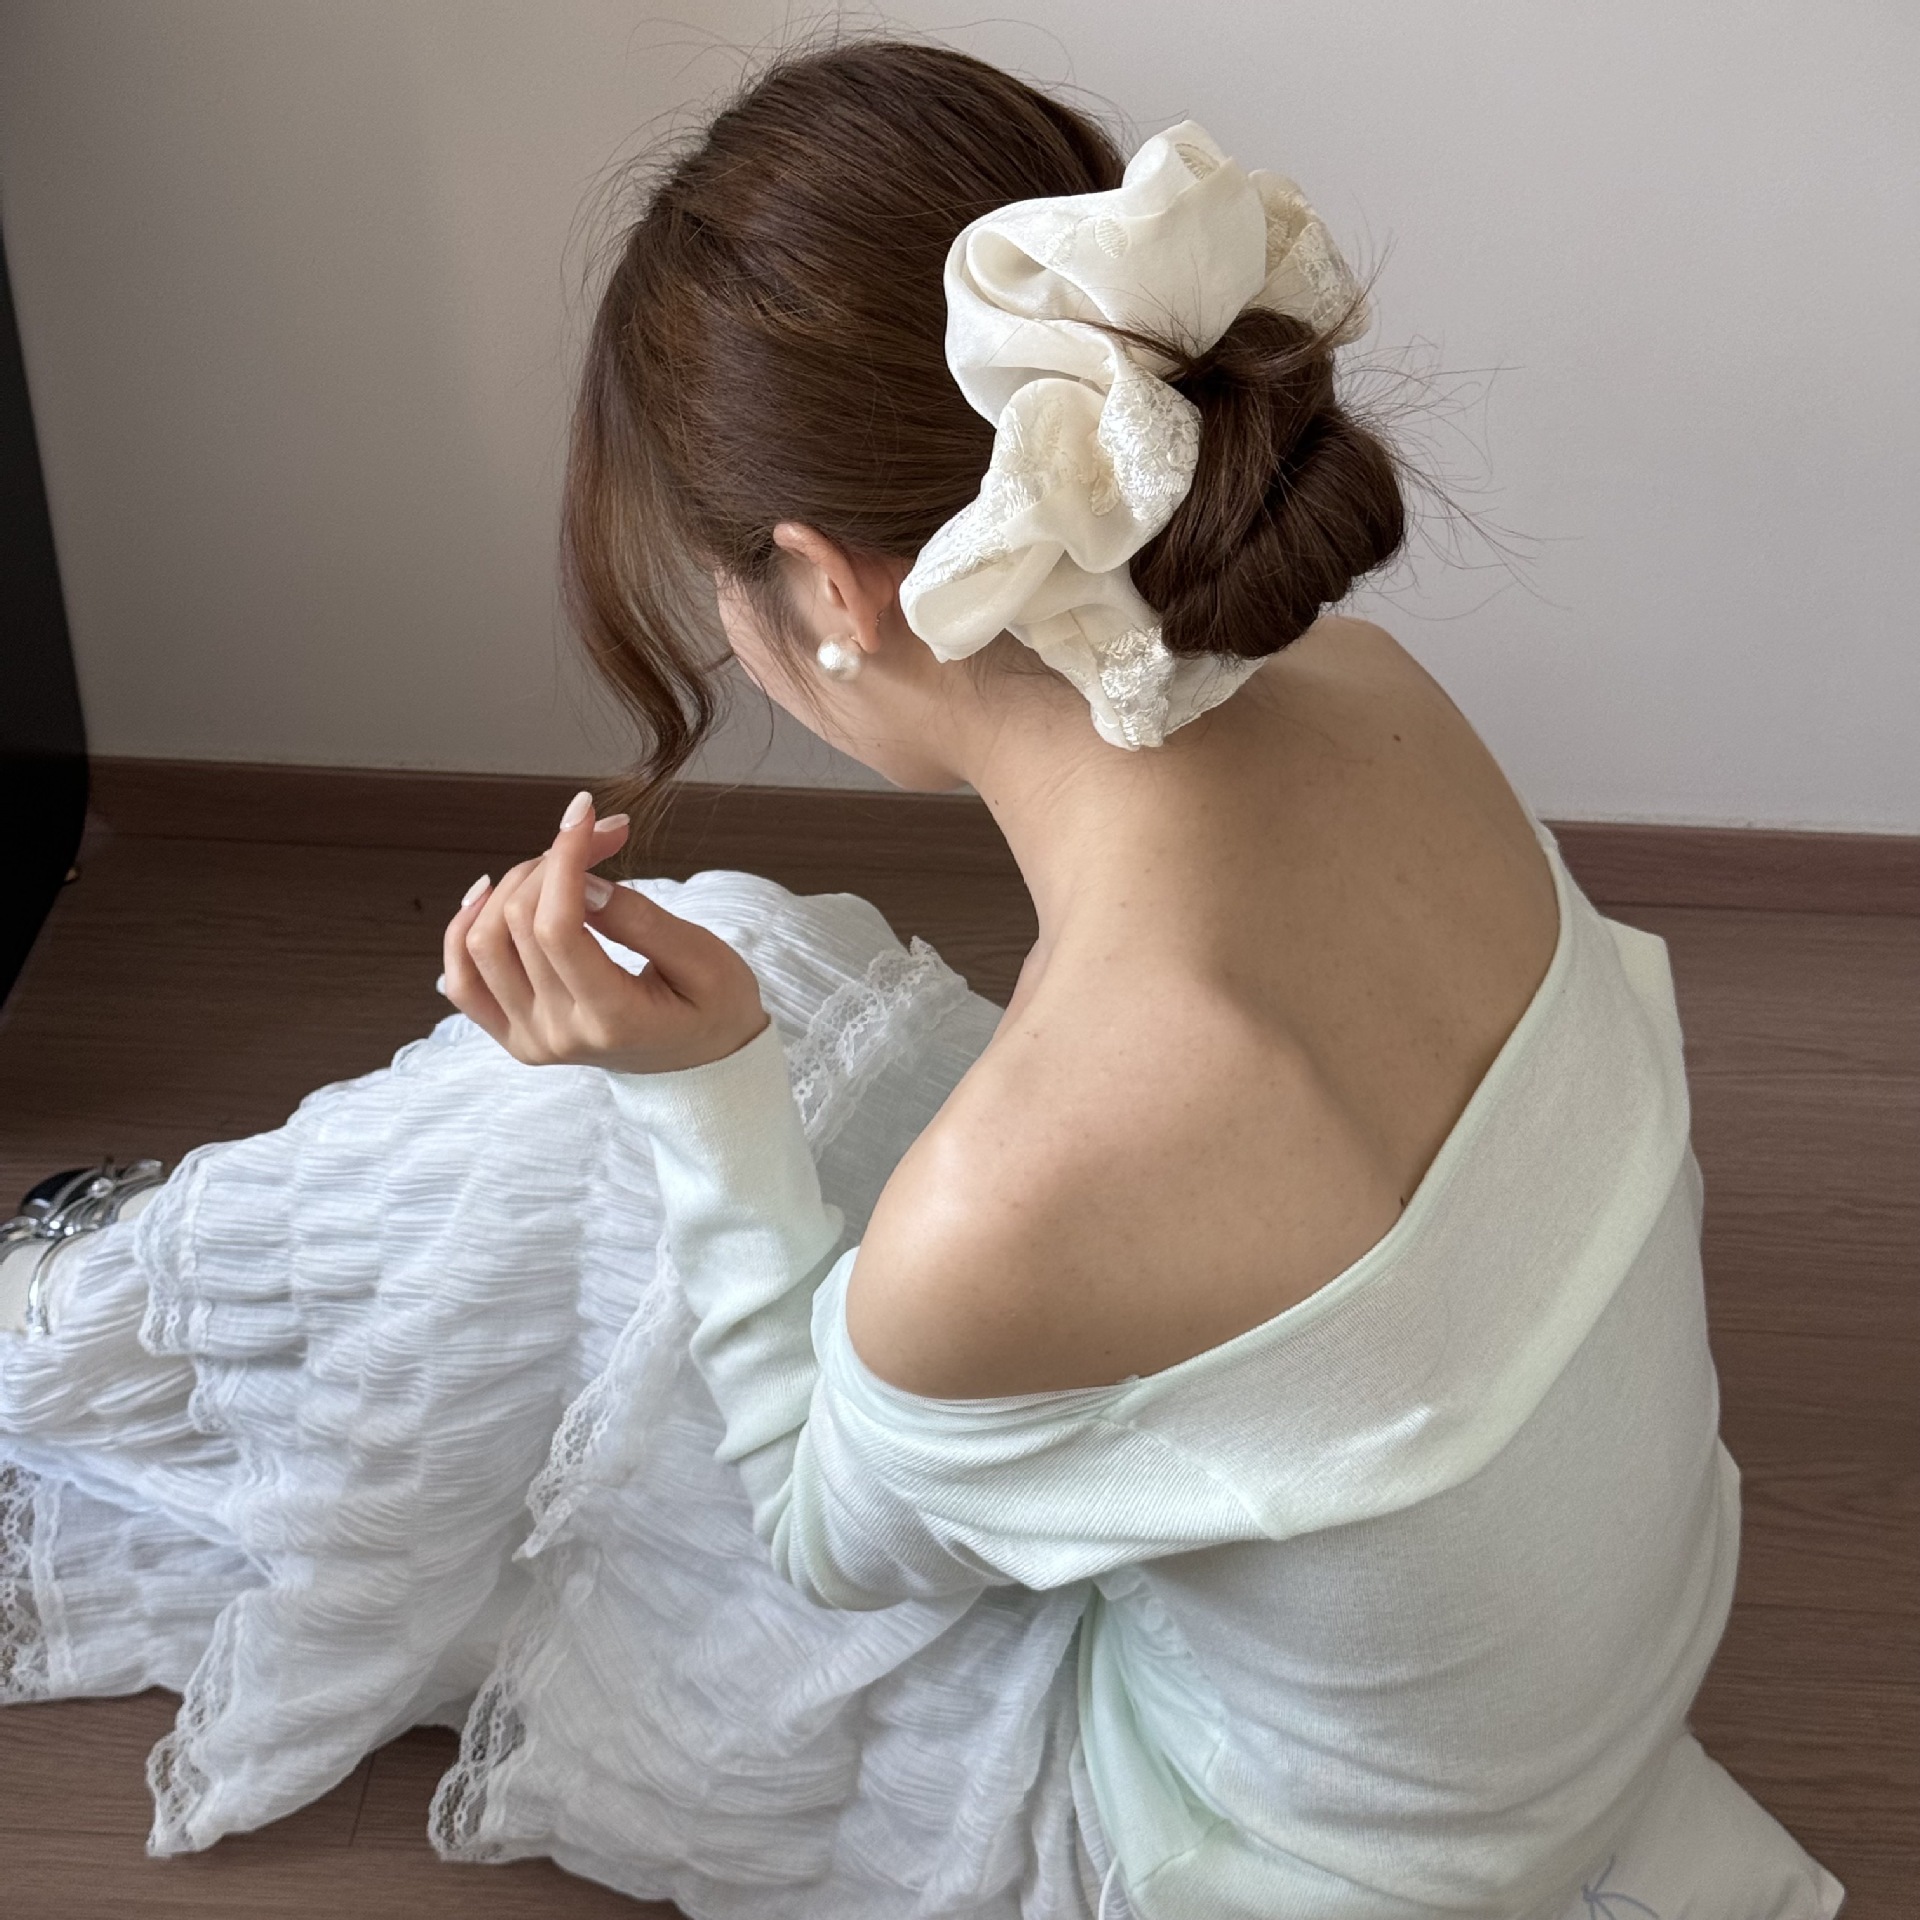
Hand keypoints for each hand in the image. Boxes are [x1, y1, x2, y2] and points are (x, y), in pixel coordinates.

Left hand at [442, 791, 770, 1074]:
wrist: (702, 1063)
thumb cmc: (714, 1008)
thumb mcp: (704, 960)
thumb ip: (642, 921)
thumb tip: (585, 883)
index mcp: (613, 1020)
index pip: (558, 927)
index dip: (564, 859)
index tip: (586, 816)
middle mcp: (560, 1035)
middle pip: (518, 925)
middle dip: (552, 861)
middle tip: (596, 836)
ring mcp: (530, 1039)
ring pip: (481, 944)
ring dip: (511, 886)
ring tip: (556, 867)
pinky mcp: (513, 1036)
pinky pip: (461, 980)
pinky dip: (465, 930)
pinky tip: (490, 895)